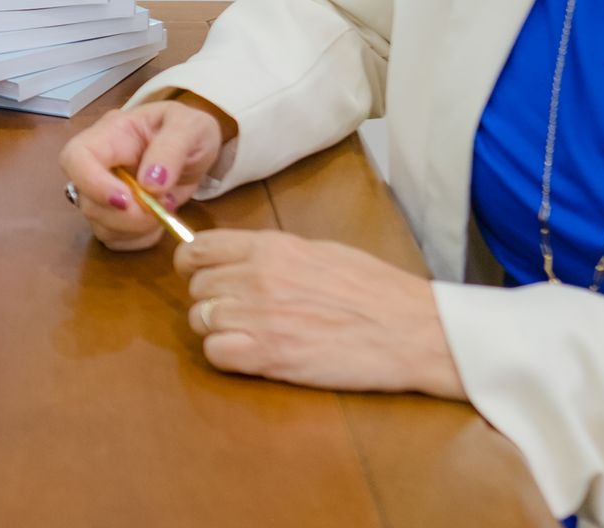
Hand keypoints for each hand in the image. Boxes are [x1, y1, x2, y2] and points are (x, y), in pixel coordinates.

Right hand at [58, 99, 224, 250]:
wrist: (198, 150)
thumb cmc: (190, 130)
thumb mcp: (190, 127)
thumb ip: (171, 149)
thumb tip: (149, 183)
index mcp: (110, 134)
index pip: (76, 157)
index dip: (91, 183)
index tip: (126, 200)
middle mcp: (99, 165)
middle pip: (87, 200)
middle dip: (125, 216)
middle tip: (161, 207)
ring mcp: (104, 192)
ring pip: (99, 224)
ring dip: (135, 228)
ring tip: (166, 208)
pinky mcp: (116, 215)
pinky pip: (116, 239)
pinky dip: (140, 239)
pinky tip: (160, 222)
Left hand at [175, 229, 464, 398]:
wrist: (412, 330)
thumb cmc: (375, 290)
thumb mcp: (319, 251)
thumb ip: (273, 253)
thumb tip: (239, 257)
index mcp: (271, 247)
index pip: (199, 248)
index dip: (191, 264)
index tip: (198, 274)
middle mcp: (258, 277)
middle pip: (197, 288)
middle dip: (209, 300)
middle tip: (236, 311)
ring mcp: (261, 318)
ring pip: (200, 320)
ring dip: (217, 329)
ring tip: (248, 334)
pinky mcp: (270, 357)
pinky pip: (216, 354)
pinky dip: (226, 356)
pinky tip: (251, 355)